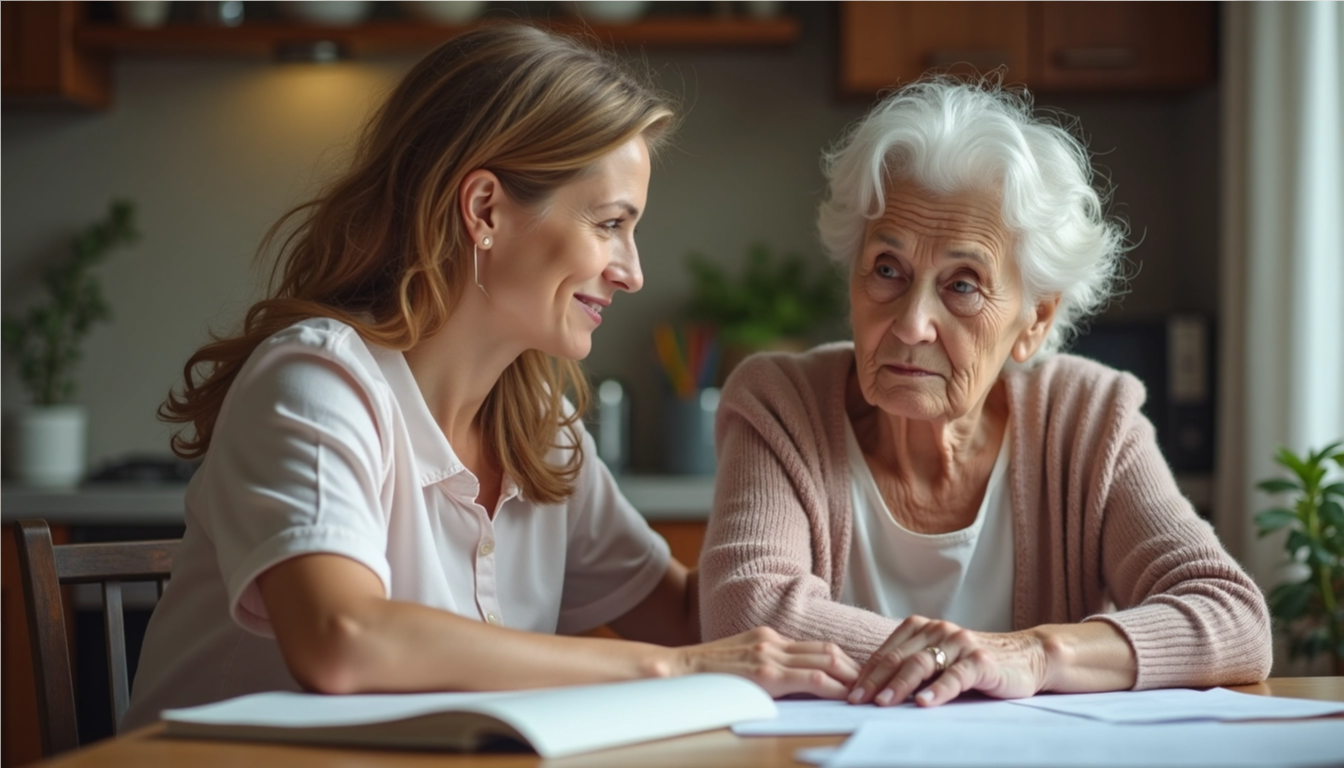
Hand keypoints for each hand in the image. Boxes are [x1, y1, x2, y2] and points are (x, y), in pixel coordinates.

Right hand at [677, 627, 859, 698]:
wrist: (674, 672)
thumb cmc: (701, 675)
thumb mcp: (737, 662)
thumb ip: (761, 666)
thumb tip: (785, 684)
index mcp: (765, 637)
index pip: (814, 645)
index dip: (840, 659)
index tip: (856, 673)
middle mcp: (771, 641)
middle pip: (826, 649)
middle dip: (853, 666)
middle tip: (872, 682)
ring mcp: (769, 655)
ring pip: (825, 660)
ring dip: (850, 676)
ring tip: (866, 691)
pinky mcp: (767, 674)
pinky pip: (811, 678)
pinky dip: (834, 687)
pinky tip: (846, 697)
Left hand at [848, 616, 1047, 706]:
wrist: (1027, 657)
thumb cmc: (976, 664)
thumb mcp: (941, 660)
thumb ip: (913, 668)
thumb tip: (875, 690)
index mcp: (923, 628)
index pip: (887, 652)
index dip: (866, 672)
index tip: (849, 693)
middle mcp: (939, 630)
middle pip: (898, 657)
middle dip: (874, 680)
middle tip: (856, 700)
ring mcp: (960, 644)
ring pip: (922, 664)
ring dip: (899, 685)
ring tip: (883, 703)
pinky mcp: (981, 661)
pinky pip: (955, 676)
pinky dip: (938, 690)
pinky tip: (925, 702)